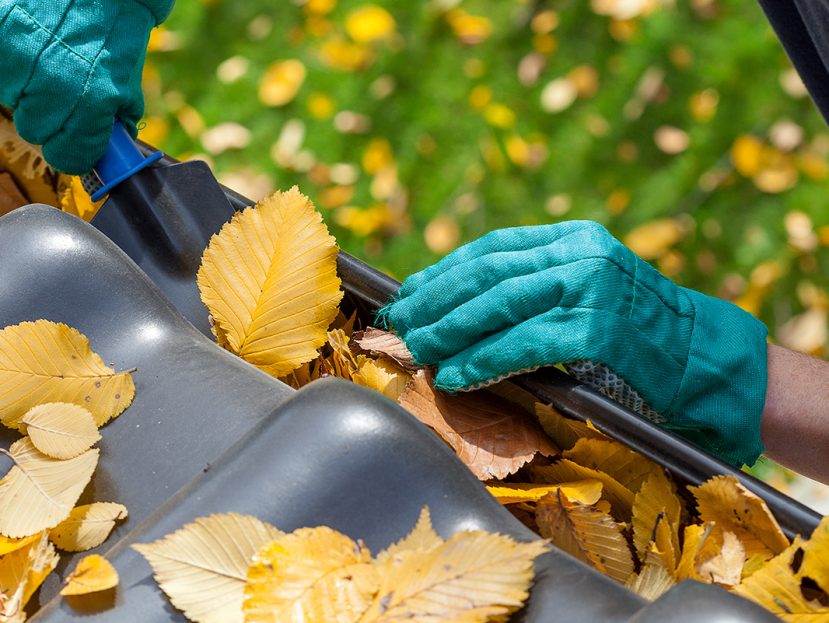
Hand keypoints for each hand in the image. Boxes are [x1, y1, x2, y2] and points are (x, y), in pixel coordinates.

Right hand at [0, 0, 173, 173]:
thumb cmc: (115, 26)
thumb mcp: (127, 79)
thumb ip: (115, 119)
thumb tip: (110, 150)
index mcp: (92, 102)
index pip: (68, 158)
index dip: (74, 151)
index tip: (77, 143)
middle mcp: (53, 86)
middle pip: (36, 131)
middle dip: (51, 117)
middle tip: (63, 89)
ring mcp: (18, 60)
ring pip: (14, 102)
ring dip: (27, 89)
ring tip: (46, 60)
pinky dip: (10, 67)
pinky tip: (28, 50)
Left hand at [380, 221, 768, 466]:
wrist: (705, 361)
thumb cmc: (639, 336)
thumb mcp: (587, 292)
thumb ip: (536, 288)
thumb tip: (463, 307)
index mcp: (574, 238)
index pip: (492, 248)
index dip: (444, 271)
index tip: (410, 294)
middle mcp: (580, 253)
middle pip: (488, 273)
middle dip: (436, 301)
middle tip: (401, 324)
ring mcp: (591, 288)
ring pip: (499, 305)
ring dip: (450, 331)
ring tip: (418, 350)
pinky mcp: (598, 329)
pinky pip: (523, 344)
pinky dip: (482, 360)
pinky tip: (455, 375)